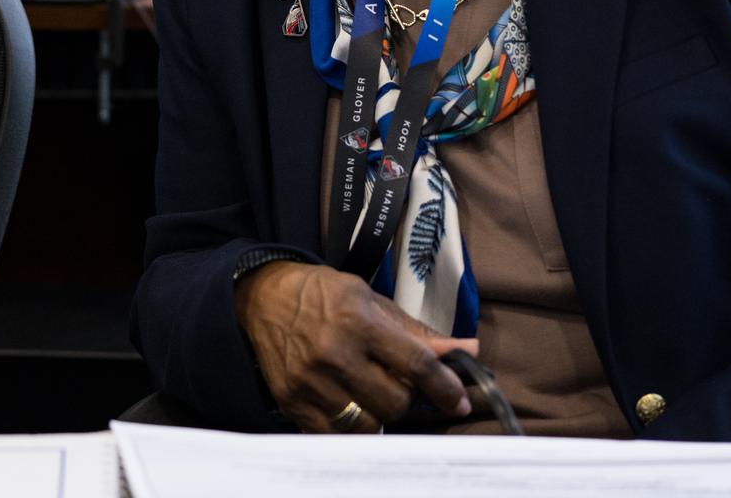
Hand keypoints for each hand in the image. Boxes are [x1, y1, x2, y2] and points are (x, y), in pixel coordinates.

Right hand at [234, 259, 476, 432]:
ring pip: (368, 424)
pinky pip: (335, 435)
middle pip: (395, 402)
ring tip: (372, 395)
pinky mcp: (292, 401)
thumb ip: (417, 331)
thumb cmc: (323, 294)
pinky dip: (350, 427)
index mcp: (359, 320)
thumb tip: (467, 351)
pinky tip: (350, 406)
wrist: (262, 296)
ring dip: (379, 415)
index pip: (416, 364)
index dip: (444, 388)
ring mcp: (311, 381)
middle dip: (406, 398)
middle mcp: (335, 353)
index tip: (458, 402)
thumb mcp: (371, 300)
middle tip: (398, 384)